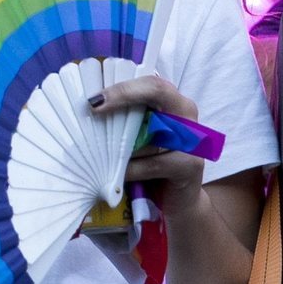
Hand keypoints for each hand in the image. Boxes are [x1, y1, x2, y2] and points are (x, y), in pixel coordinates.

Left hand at [90, 74, 203, 220]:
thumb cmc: (151, 163)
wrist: (177, 201)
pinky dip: (131, 169)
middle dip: (123, 95)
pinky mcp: (191, 165)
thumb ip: (125, 121)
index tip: (94, 98)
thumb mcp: (138, 137)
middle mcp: (186, 113)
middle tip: (94, 107)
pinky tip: (119, 175)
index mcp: (173, 102)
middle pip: (157, 91)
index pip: (151, 82)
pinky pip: (152, 163)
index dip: (124, 87)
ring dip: (121, 145)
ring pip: (150, 132)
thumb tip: (89, 110)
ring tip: (100, 153)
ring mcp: (192, 138)